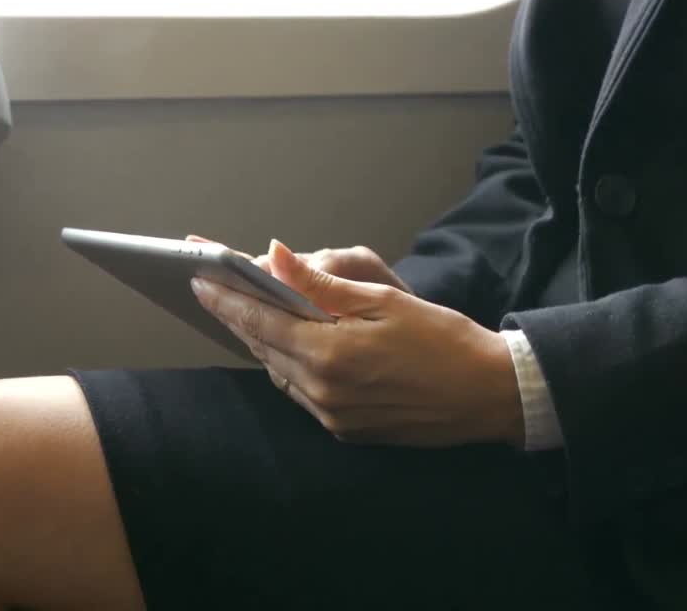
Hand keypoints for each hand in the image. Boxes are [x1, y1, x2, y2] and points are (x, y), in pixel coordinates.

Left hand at [191, 240, 523, 447]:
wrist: (488, 394)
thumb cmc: (444, 339)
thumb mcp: (385, 299)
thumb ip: (322, 283)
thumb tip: (273, 256)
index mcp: (330, 354)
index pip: (259, 321)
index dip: (225, 297)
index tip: (198, 275)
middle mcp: (324, 391)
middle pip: (262, 347)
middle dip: (237, 315)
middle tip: (215, 287)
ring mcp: (333, 416)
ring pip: (278, 373)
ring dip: (262, 342)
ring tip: (247, 312)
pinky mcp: (346, 430)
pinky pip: (301, 394)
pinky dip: (289, 366)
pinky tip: (290, 346)